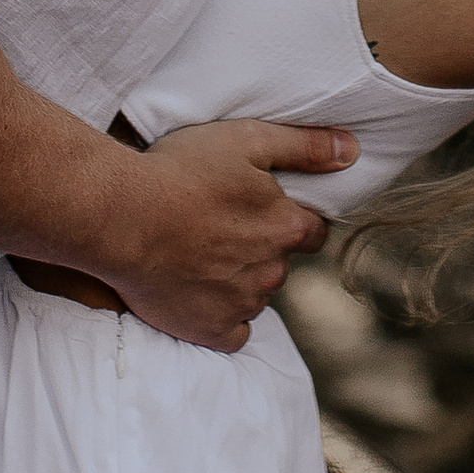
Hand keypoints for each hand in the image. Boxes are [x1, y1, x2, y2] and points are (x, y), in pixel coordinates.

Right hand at [88, 119, 359, 351]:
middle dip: (261, 248)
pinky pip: (233, 332)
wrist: (121, 218)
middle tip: (220, 226)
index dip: (292, 218)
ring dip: (239, 279)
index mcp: (287, 227)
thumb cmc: (181, 172)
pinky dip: (221, 317)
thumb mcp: (246, 140)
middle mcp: (273, 271)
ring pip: (255, 294)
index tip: (263, 210)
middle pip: (280, 262)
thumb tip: (352, 150)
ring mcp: (242, 305)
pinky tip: (198, 292)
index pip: (314, 231)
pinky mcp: (211, 331)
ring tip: (198, 253)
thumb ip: (304, 146)